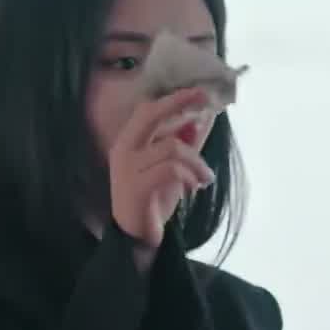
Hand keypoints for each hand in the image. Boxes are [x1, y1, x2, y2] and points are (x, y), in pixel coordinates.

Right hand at [108, 88, 215, 252]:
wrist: (138, 237)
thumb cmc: (154, 199)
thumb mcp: (174, 167)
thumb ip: (186, 143)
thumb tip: (202, 118)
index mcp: (129, 141)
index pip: (148, 109)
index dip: (174, 99)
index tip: (200, 92)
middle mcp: (123, 150)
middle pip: (151, 115)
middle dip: (179, 104)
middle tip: (205, 105)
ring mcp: (127, 169)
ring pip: (172, 147)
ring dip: (197, 162)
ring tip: (205, 178)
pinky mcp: (137, 187)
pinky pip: (171, 170)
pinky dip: (190, 176)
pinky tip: (194, 188)